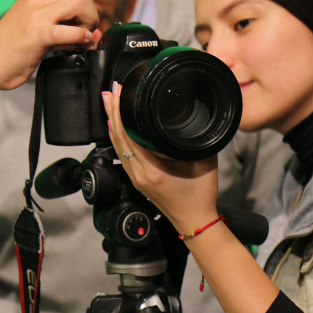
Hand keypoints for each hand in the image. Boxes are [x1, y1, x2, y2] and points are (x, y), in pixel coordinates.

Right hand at [0, 0, 100, 91]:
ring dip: (89, 25)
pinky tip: (78, 45)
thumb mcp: (36, 29)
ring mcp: (36, 14)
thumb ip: (62, 26)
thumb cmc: (10, 51)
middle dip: (91, 17)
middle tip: (85, 37)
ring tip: (80, 42)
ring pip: (81, 4)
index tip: (83, 31)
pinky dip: (81, 38)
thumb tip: (92, 32)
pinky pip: (71, 30)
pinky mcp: (37, 33)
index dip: (86, 14)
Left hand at [102, 82, 218, 233]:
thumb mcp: (204, 162)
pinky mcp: (136, 179)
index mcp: (153, 170)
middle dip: (112, 111)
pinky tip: (115, 125)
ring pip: (116, 145)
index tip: (121, 94)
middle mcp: (139, 174)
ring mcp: (135, 178)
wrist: (195, 221)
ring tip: (109, 102)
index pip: (129, 135)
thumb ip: (195, 139)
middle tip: (110, 91)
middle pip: (117, 137)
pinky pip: (121, 153)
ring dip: (112, 122)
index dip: (121, 112)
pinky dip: (117, 136)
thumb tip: (192, 116)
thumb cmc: (200, 195)